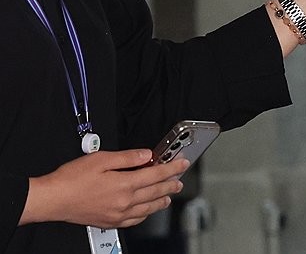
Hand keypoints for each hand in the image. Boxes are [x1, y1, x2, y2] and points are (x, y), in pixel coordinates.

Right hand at [21, 149, 188, 228]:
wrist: (52, 199)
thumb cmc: (72, 179)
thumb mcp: (101, 159)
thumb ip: (127, 157)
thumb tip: (146, 155)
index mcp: (124, 184)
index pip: (156, 175)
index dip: (172, 168)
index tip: (182, 164)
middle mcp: (124, 201)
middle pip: (155, 192)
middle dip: (170, 184)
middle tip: (180, 180)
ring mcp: (117, 214)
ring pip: (147, 208)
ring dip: (161, 201)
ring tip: (169, 196)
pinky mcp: (109, 222)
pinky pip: (134, 220)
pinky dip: (144, 214)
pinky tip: (146, 210)